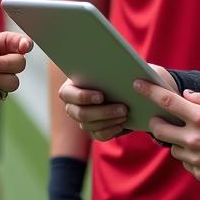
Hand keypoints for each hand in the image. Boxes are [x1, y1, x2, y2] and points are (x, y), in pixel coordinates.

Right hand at [60, 64, 177, 140]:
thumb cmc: (126, 73)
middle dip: (101, 112)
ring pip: (88, 125)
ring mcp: (83, 119)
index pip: (66, 93)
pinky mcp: (94, 131)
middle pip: (78, 113)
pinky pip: (98, 135)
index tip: (101, 96)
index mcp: (73, 85)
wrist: (134, 91)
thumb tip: (127, 69)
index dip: (81, 96)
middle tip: (122, 108)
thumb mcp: (128, 66)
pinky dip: (110, 130)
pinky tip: (122, 125)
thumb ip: (124, 64)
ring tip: (125, 114)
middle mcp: (74, 104)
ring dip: (108, 120)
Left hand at [133, 81, 199, 185]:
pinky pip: (186, 164)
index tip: (137, 84)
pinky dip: (191, 158)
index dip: (149, 91)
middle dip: (157, 122)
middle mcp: (194, 139)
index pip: (166, 101)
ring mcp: (196, 159)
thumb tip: (185, 96)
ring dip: (178, 142)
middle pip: (159, 129)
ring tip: (198, 139)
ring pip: (172, 148)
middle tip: (164, 120)